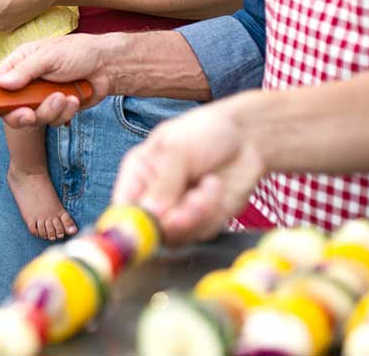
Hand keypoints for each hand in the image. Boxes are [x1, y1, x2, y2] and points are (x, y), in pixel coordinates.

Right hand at [0, 34, 117, 126]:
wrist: (107, 65)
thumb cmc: (77, 52)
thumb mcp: (49, 56)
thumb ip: (25, 71)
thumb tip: (1, 83)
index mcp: (20, 64)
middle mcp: (27, 83)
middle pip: (12, 108)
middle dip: (22, 115)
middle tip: (30, 115)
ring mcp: (41, 98)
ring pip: (35, 117)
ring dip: (50, 111)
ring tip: (64, 97)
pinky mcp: (57, 109)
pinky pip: (54, 120)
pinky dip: (65, 113)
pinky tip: (74, 99)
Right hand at [111, 97, 266, 243]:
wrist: (246, 138)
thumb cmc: (205, 133)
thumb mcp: (178, 148)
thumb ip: (163, 182)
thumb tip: (150, 214)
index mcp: (137, 175)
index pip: (123, 207)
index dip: (129, 222)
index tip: (149, 223)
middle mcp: (153, 198)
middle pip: (149, 229)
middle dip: (174, 218)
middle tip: (195, 200)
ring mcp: (176, 213)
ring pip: (177, 234)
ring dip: (198, 213)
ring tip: (210, 184)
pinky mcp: (201, 223)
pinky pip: (200, 232)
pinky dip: (212, 212)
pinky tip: (215, 186)